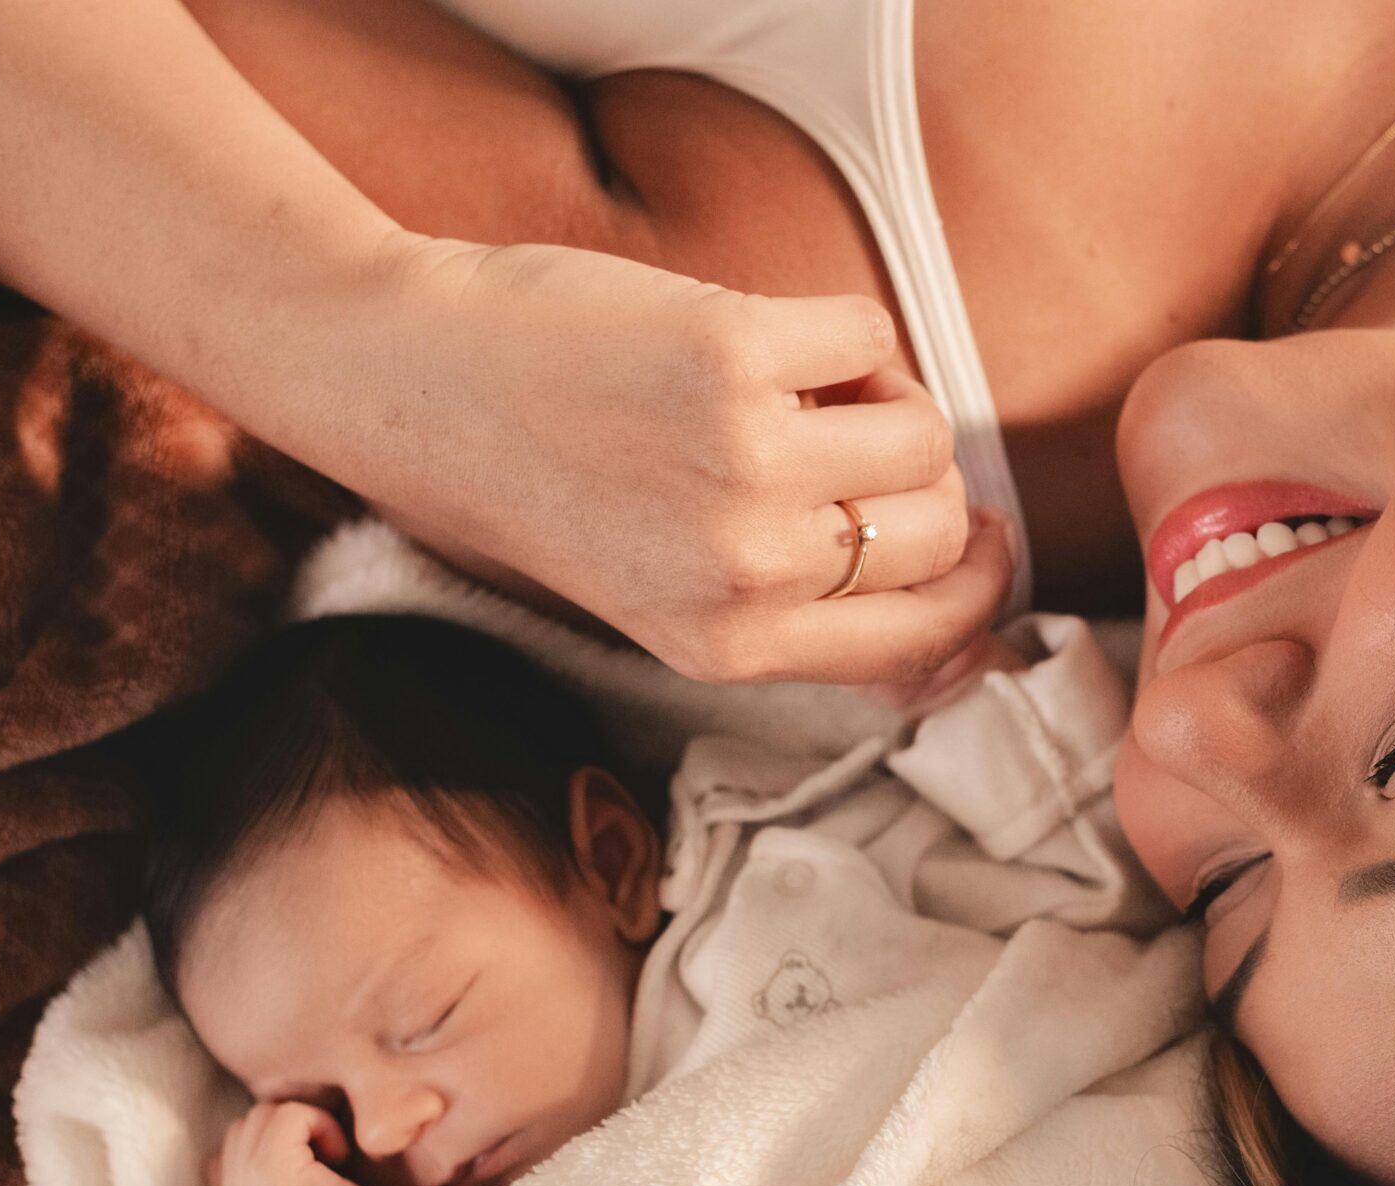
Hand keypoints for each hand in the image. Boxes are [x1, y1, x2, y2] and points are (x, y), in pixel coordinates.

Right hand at [204, 1100, 382, 1185]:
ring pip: (265, 1115)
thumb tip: (287, 1133)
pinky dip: (320, 1125)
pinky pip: (289, 1116)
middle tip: (325, 1162)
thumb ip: (274, 1175)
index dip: (273, 1144)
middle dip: (291, 1132)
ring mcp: (246, 1184)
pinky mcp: (272, 1174)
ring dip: (306, 1126)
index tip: (310, 1167)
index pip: (228, 1147)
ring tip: (331, 1161)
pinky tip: (339, 1158)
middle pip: (247, 1124)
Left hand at [307, 234, 1011, 685]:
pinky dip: (837, 329)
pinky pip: (868, 335)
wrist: (414, 379)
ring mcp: (744, 465)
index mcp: (730, 647)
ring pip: (920, 434)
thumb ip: (794, 611)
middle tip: (855, 439)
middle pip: (937, 529)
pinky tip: (765, 336)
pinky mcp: (735, 357)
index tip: (980, 536)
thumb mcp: (663, 597)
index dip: (978, 584)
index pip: (927, 637)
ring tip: (805, 387)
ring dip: (886, 396)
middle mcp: (745, 573)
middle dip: (922, 479)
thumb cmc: (541, 479)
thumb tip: (958, 596)